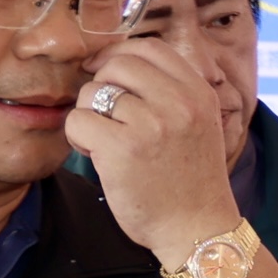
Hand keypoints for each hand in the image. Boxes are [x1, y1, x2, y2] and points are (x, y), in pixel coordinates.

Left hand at [68, 30, 242, 261]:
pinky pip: (78, 121)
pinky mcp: (122, 148)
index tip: (106, 72)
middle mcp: (179, 103)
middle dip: (101, 85)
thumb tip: (116, 61)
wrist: (198, 229)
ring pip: (93, 92)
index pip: (150, 48)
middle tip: (105, 115)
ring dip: (89, 115)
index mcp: (199, 93)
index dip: (119, 54)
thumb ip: (171, 92)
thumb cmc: (190, 179)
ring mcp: (151, 124)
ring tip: (106, 140)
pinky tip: (97, 155)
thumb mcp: (199, 124)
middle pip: (117, 64)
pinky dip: (79, 138)